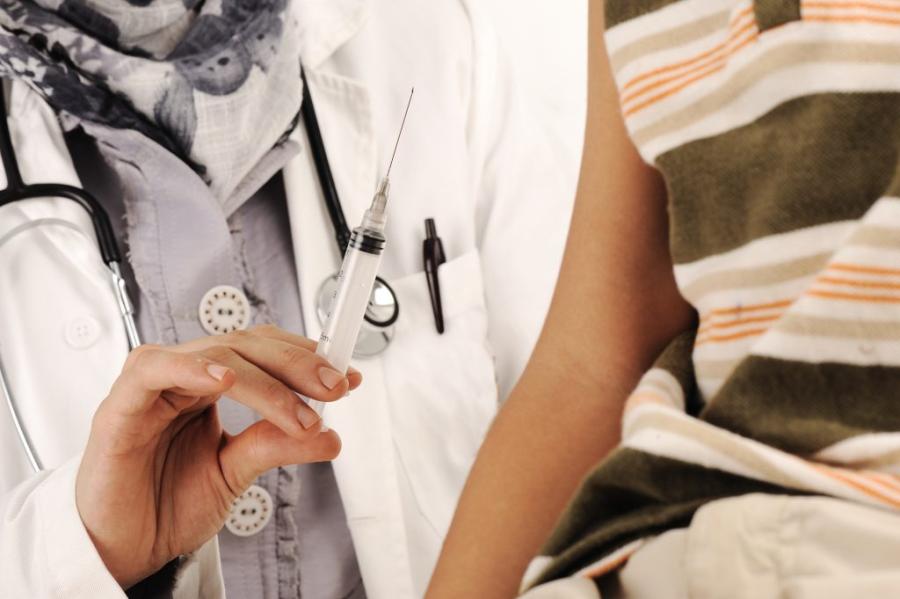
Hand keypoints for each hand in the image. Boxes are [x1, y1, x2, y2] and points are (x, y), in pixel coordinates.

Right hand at [74, 325, 360, 587]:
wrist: (122, 547)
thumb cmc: (166, 502)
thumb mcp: (235, 472)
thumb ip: (275, 445)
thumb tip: (330, 436)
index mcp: (209, 384)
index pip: (263, 351)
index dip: (306, 358)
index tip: (347, 376)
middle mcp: (183, 377)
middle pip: (245, 345)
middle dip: (297, 364)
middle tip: (334, 387)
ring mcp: (151, 388)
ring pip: (214, 355)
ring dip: (265, 379)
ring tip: (300, 411)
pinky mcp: (119, 409)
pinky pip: (152, 371)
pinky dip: (191, 369)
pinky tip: (227, 380)